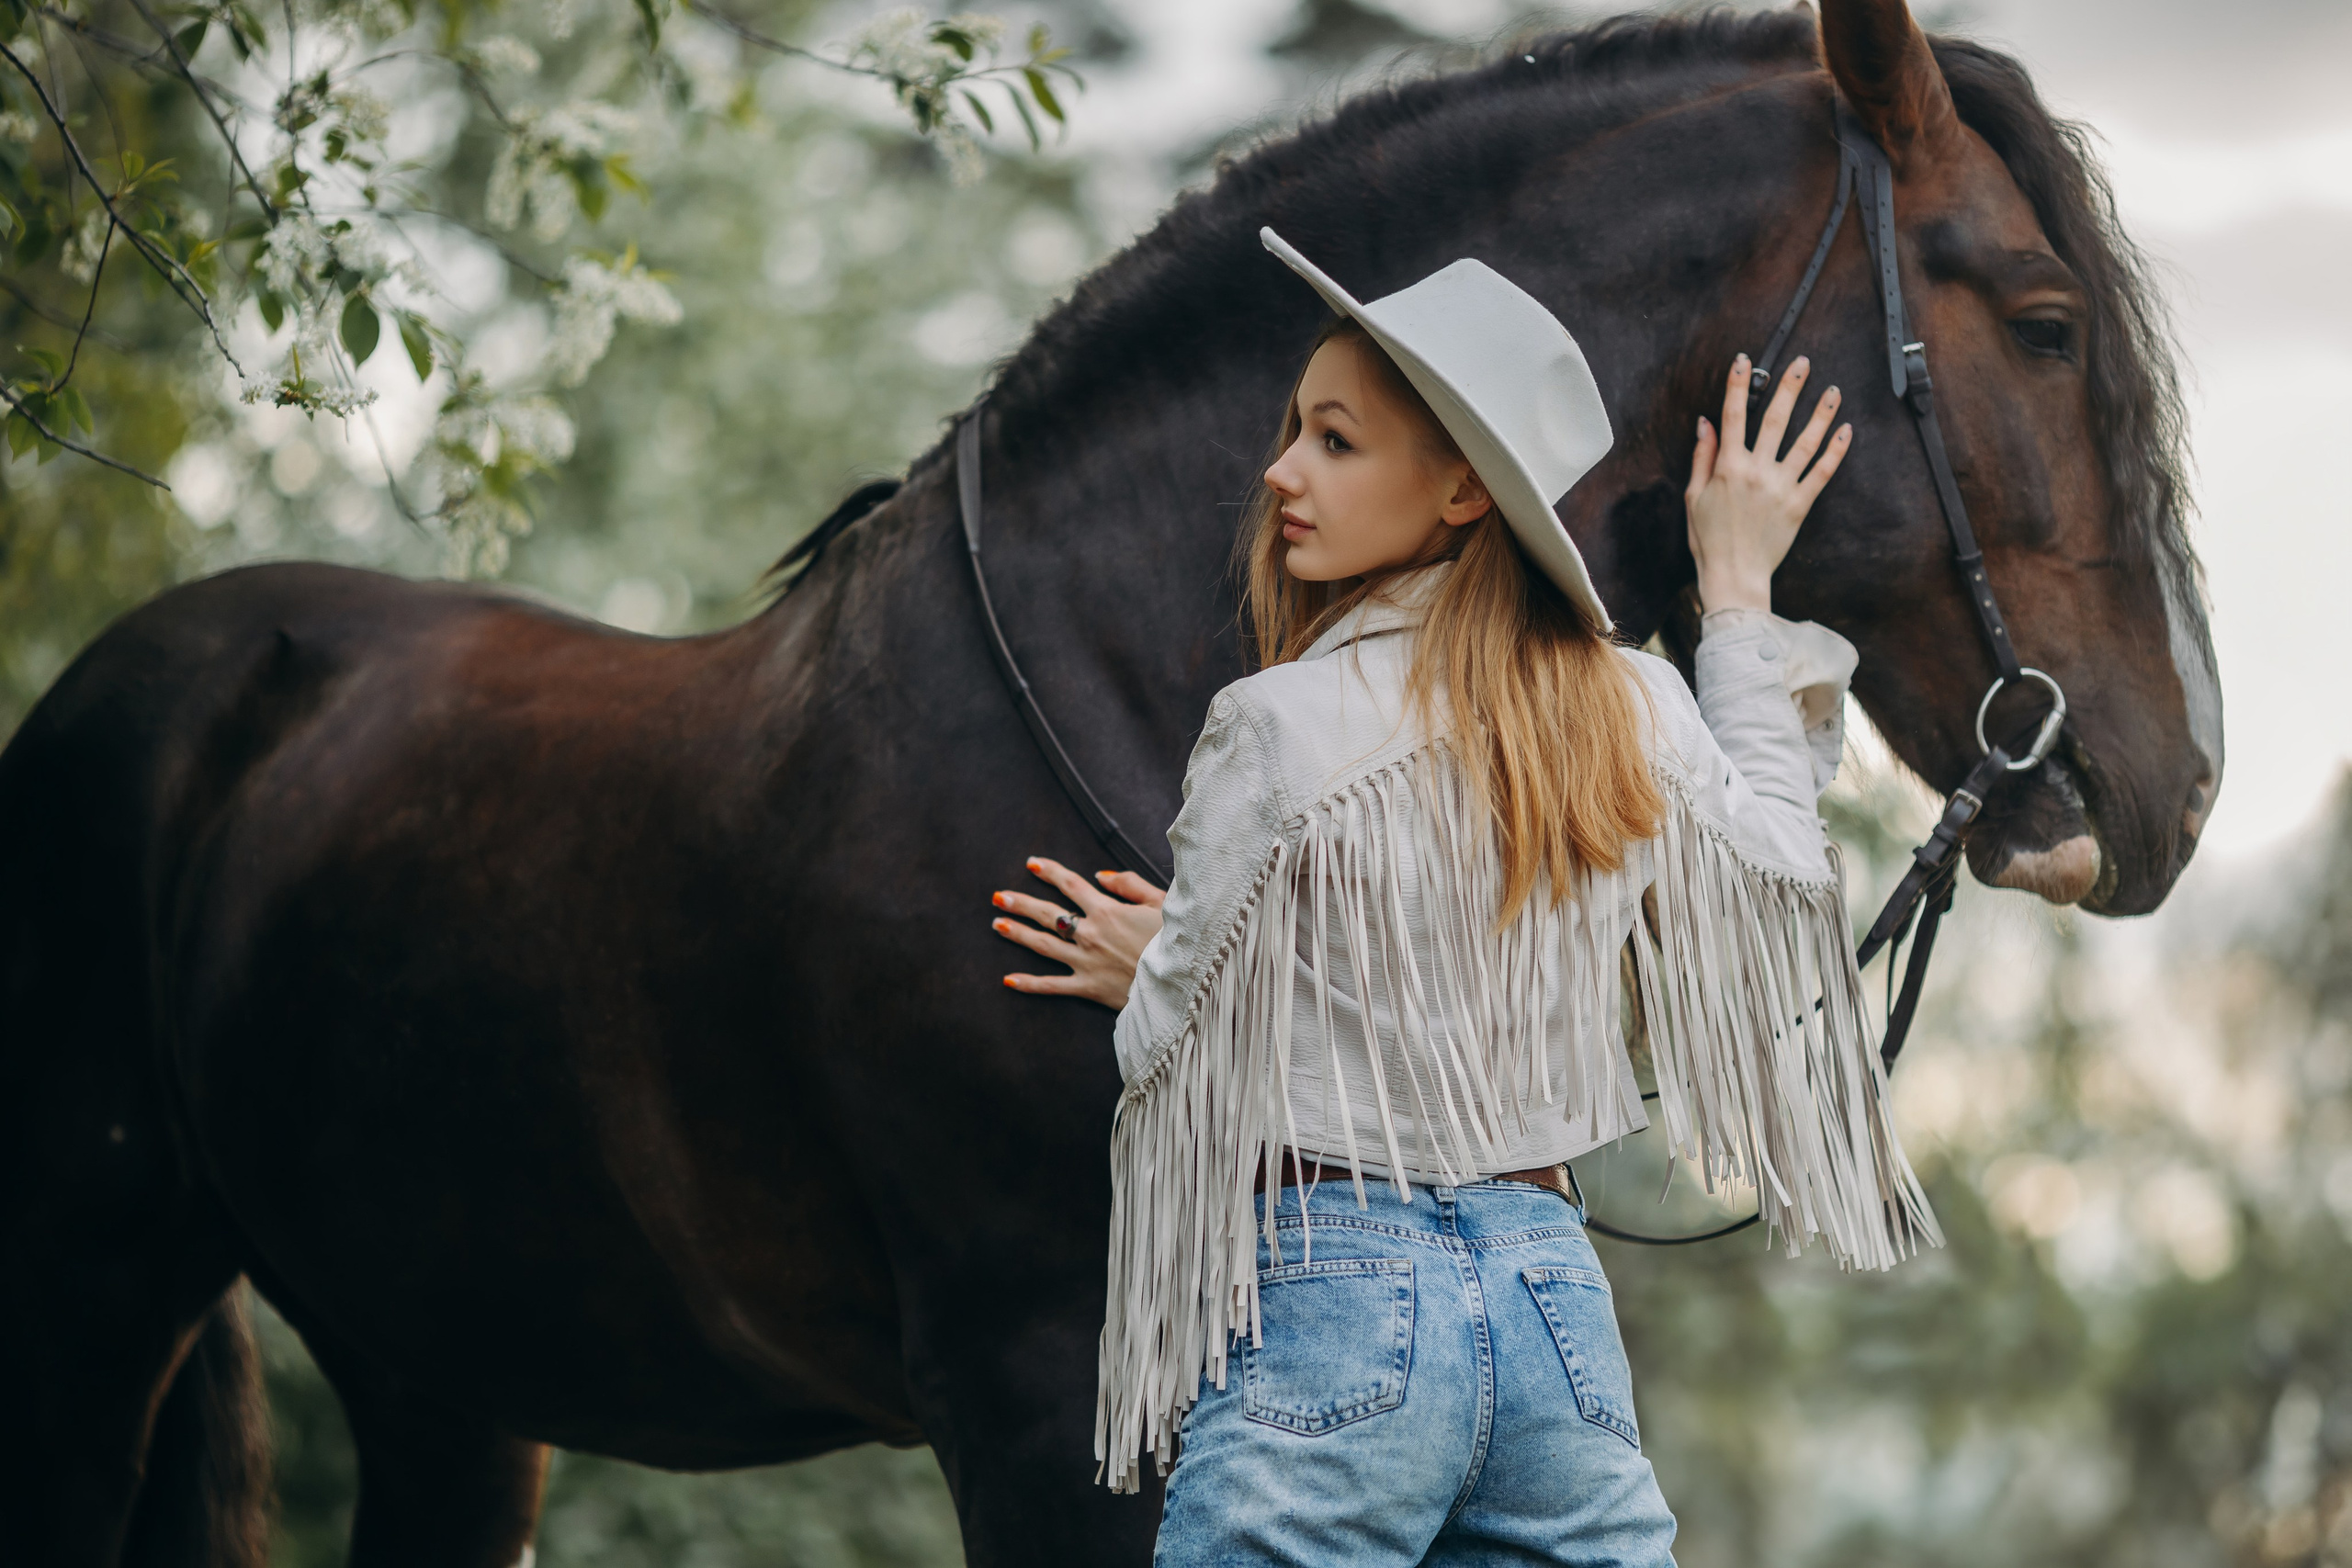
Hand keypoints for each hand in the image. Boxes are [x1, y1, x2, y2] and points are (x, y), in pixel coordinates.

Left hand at [991, 856, 1165, 1009]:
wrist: (1181, 980)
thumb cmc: (1175, 940)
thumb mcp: (1160, 902)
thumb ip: (1129, 884)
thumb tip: (1099, 875)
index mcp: (1107, 910)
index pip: (1071, 884)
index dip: (1049, 871)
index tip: (1031, 864)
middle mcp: (1090, 934)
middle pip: (1048, 913)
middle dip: (1021, 903)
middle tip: (998, 896)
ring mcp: (1085, 962)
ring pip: (1044, 945)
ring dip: (1019, 934)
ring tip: (998, 925)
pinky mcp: (1088, 987)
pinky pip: (1052, 986)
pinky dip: (1029, 983)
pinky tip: (1008, 980)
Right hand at [1685, 354, 1852, 614]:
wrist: (1734, 576)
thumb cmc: (1708, 539)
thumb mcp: (1694, 497)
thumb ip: (1702, 457)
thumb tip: (1706, 423)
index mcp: (1727, 467)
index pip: (1734, 416)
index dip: (1739, 385)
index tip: (1746, 361)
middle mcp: (1756, 471)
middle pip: (1775, 420)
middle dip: (1790, 387)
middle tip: (1803, 363)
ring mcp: (1780, 487)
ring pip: (1805, 442)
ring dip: (1821, 413)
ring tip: (1833, 391)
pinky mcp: (1799, 505)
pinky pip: (1821, 473)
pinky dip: (1835, 451)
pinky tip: (1845, 431)